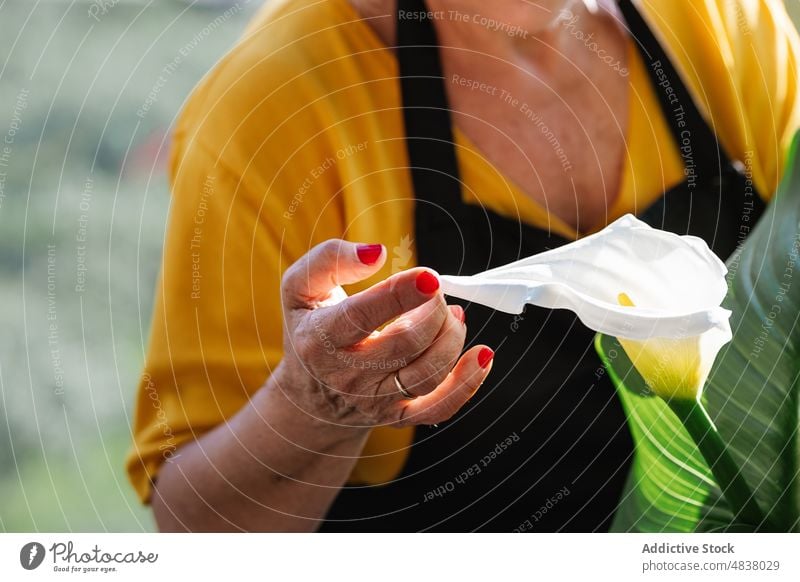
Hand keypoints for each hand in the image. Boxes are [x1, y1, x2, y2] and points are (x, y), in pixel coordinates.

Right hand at [278, 239, 493, 428]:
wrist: (311, 396)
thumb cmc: (311, 327)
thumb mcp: (300, 288)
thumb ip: (329, 259)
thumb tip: (376, 253)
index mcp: (320, 338)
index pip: (361, 316)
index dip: (399, 295)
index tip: (429, 277)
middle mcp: (348, 375)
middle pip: (406, 343)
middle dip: (433, 310)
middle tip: (435, 291)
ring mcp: (375, 400)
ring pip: (428, 373)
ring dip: (452, 337)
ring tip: (453, 314)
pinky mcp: (399, 415)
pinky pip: (440, 407)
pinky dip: (468, 383)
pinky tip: (482, 355)